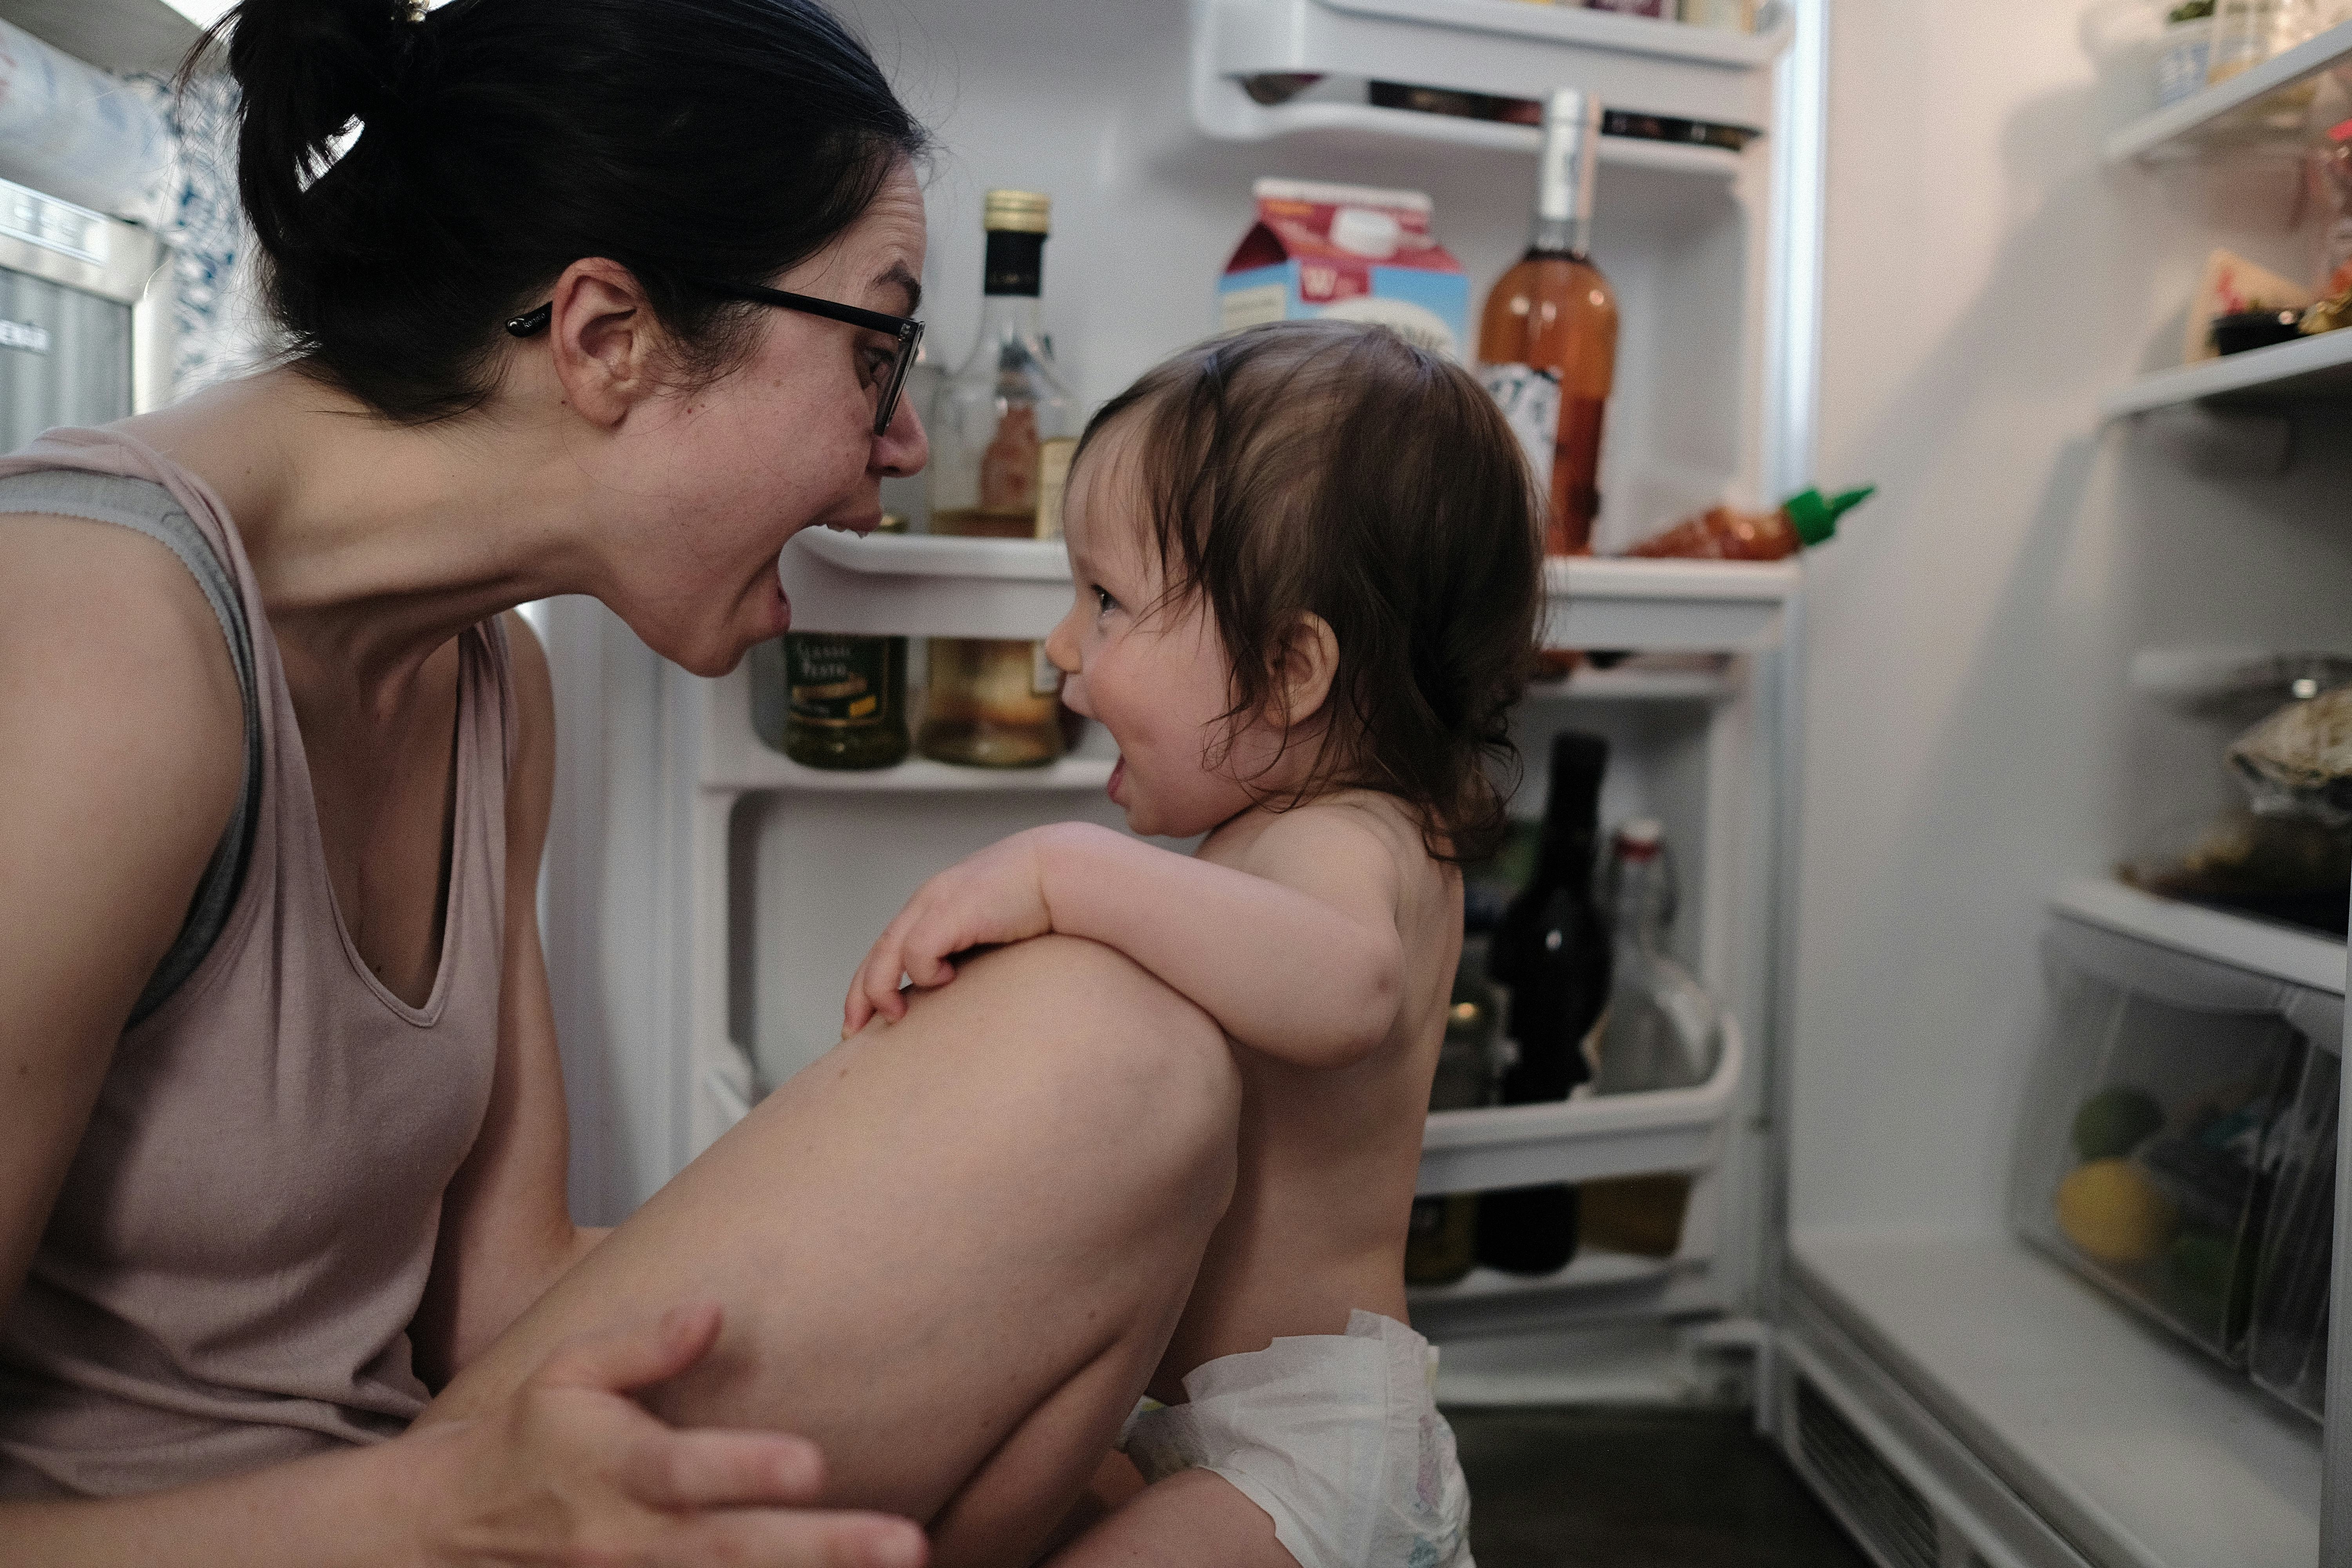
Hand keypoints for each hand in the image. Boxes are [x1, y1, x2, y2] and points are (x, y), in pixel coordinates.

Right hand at [405, 1302, 926, 1566]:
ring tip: (899, 1564)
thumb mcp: (566, 1373)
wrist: (451, 1531)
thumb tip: (711, 1309)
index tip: (814, 1463)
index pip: (684, 1469)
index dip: (746, 1469)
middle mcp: (629, 1539)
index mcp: (613, 1468)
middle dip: (821, 1549)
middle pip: (731, 1550)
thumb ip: (642, 1346)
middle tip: (904, 1544)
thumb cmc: (529, 1439)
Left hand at [845, 828, 1071, 1033]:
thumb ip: (970, 948)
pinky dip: (924, 972)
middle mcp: (927, 902)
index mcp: (934, 904)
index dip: (870, 983)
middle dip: (860, 996)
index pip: (888, 947)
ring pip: (886, 955)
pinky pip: (918, 952)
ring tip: (895, 1015)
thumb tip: (961, 986)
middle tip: (852, 1032)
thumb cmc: (1038, 901)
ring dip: (882, 991)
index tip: (862, 1020)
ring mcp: (935, 905)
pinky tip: (948, 979)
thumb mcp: (992, 927)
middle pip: (877, 954)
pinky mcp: (950, 913)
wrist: (1062, 870)